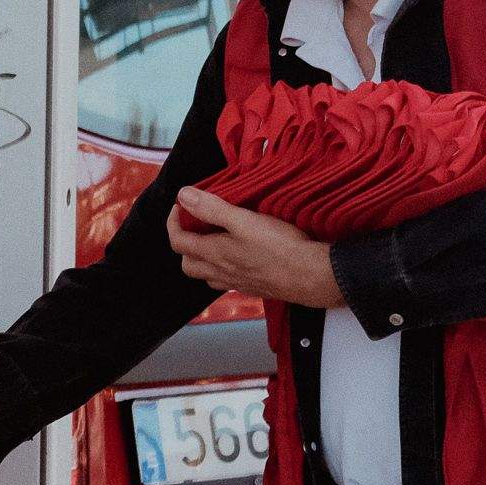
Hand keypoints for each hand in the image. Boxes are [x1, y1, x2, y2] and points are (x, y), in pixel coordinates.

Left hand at [167, 188, 344, 307]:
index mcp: (214, 254)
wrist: (312, 277)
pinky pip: (227, 282)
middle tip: (195, 225)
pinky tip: (237, 258)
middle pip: (187, 264)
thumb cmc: (280, 248)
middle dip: (184, 243)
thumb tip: (183, 196)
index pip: (177, 240)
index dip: (173, 222)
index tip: (181, 206)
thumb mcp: (244, 220)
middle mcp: (220, 272)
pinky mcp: (253, 288)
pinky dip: (223, 269)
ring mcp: (236, 284)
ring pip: (207, 275)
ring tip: (214, 239)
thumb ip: (212, 208)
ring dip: (203, 258)